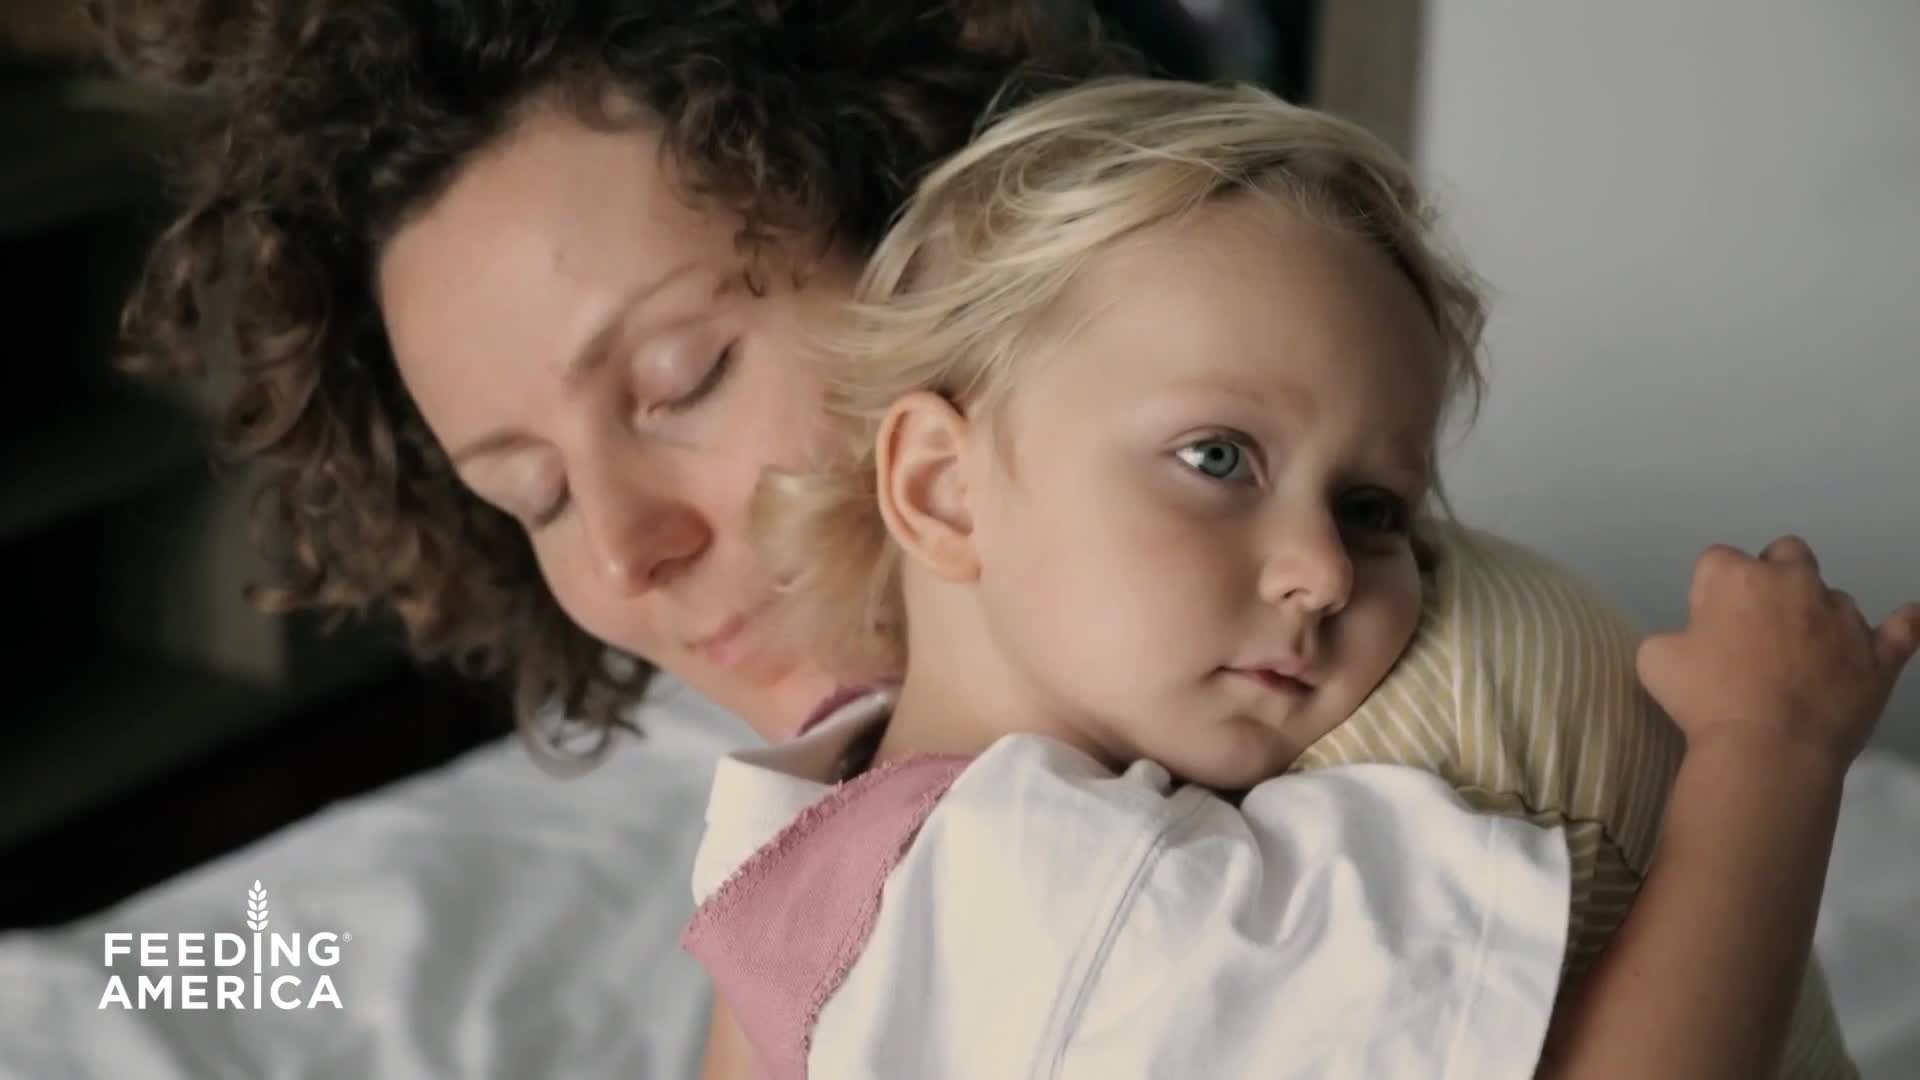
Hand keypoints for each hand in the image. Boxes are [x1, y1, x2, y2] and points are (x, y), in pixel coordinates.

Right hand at [1637, 535, 1919, 768]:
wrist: (1768, 749)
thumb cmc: (1705, 701)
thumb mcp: (1655, 660)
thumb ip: (1675, 635)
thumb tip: (1694, 642)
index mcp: (1736, 577)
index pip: (1717, 561)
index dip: (1709, 592)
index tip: (1706, 627)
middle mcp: (1794, 582)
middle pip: (1786, 554)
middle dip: (1773, 577)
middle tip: (1759, 625)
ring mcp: (1843, 616)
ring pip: (1834, 598)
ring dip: (1818, 618)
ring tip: (1803, 662)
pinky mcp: (1879, 652)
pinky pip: (1903, 628)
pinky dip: (1902, 626)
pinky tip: (1906, 622)